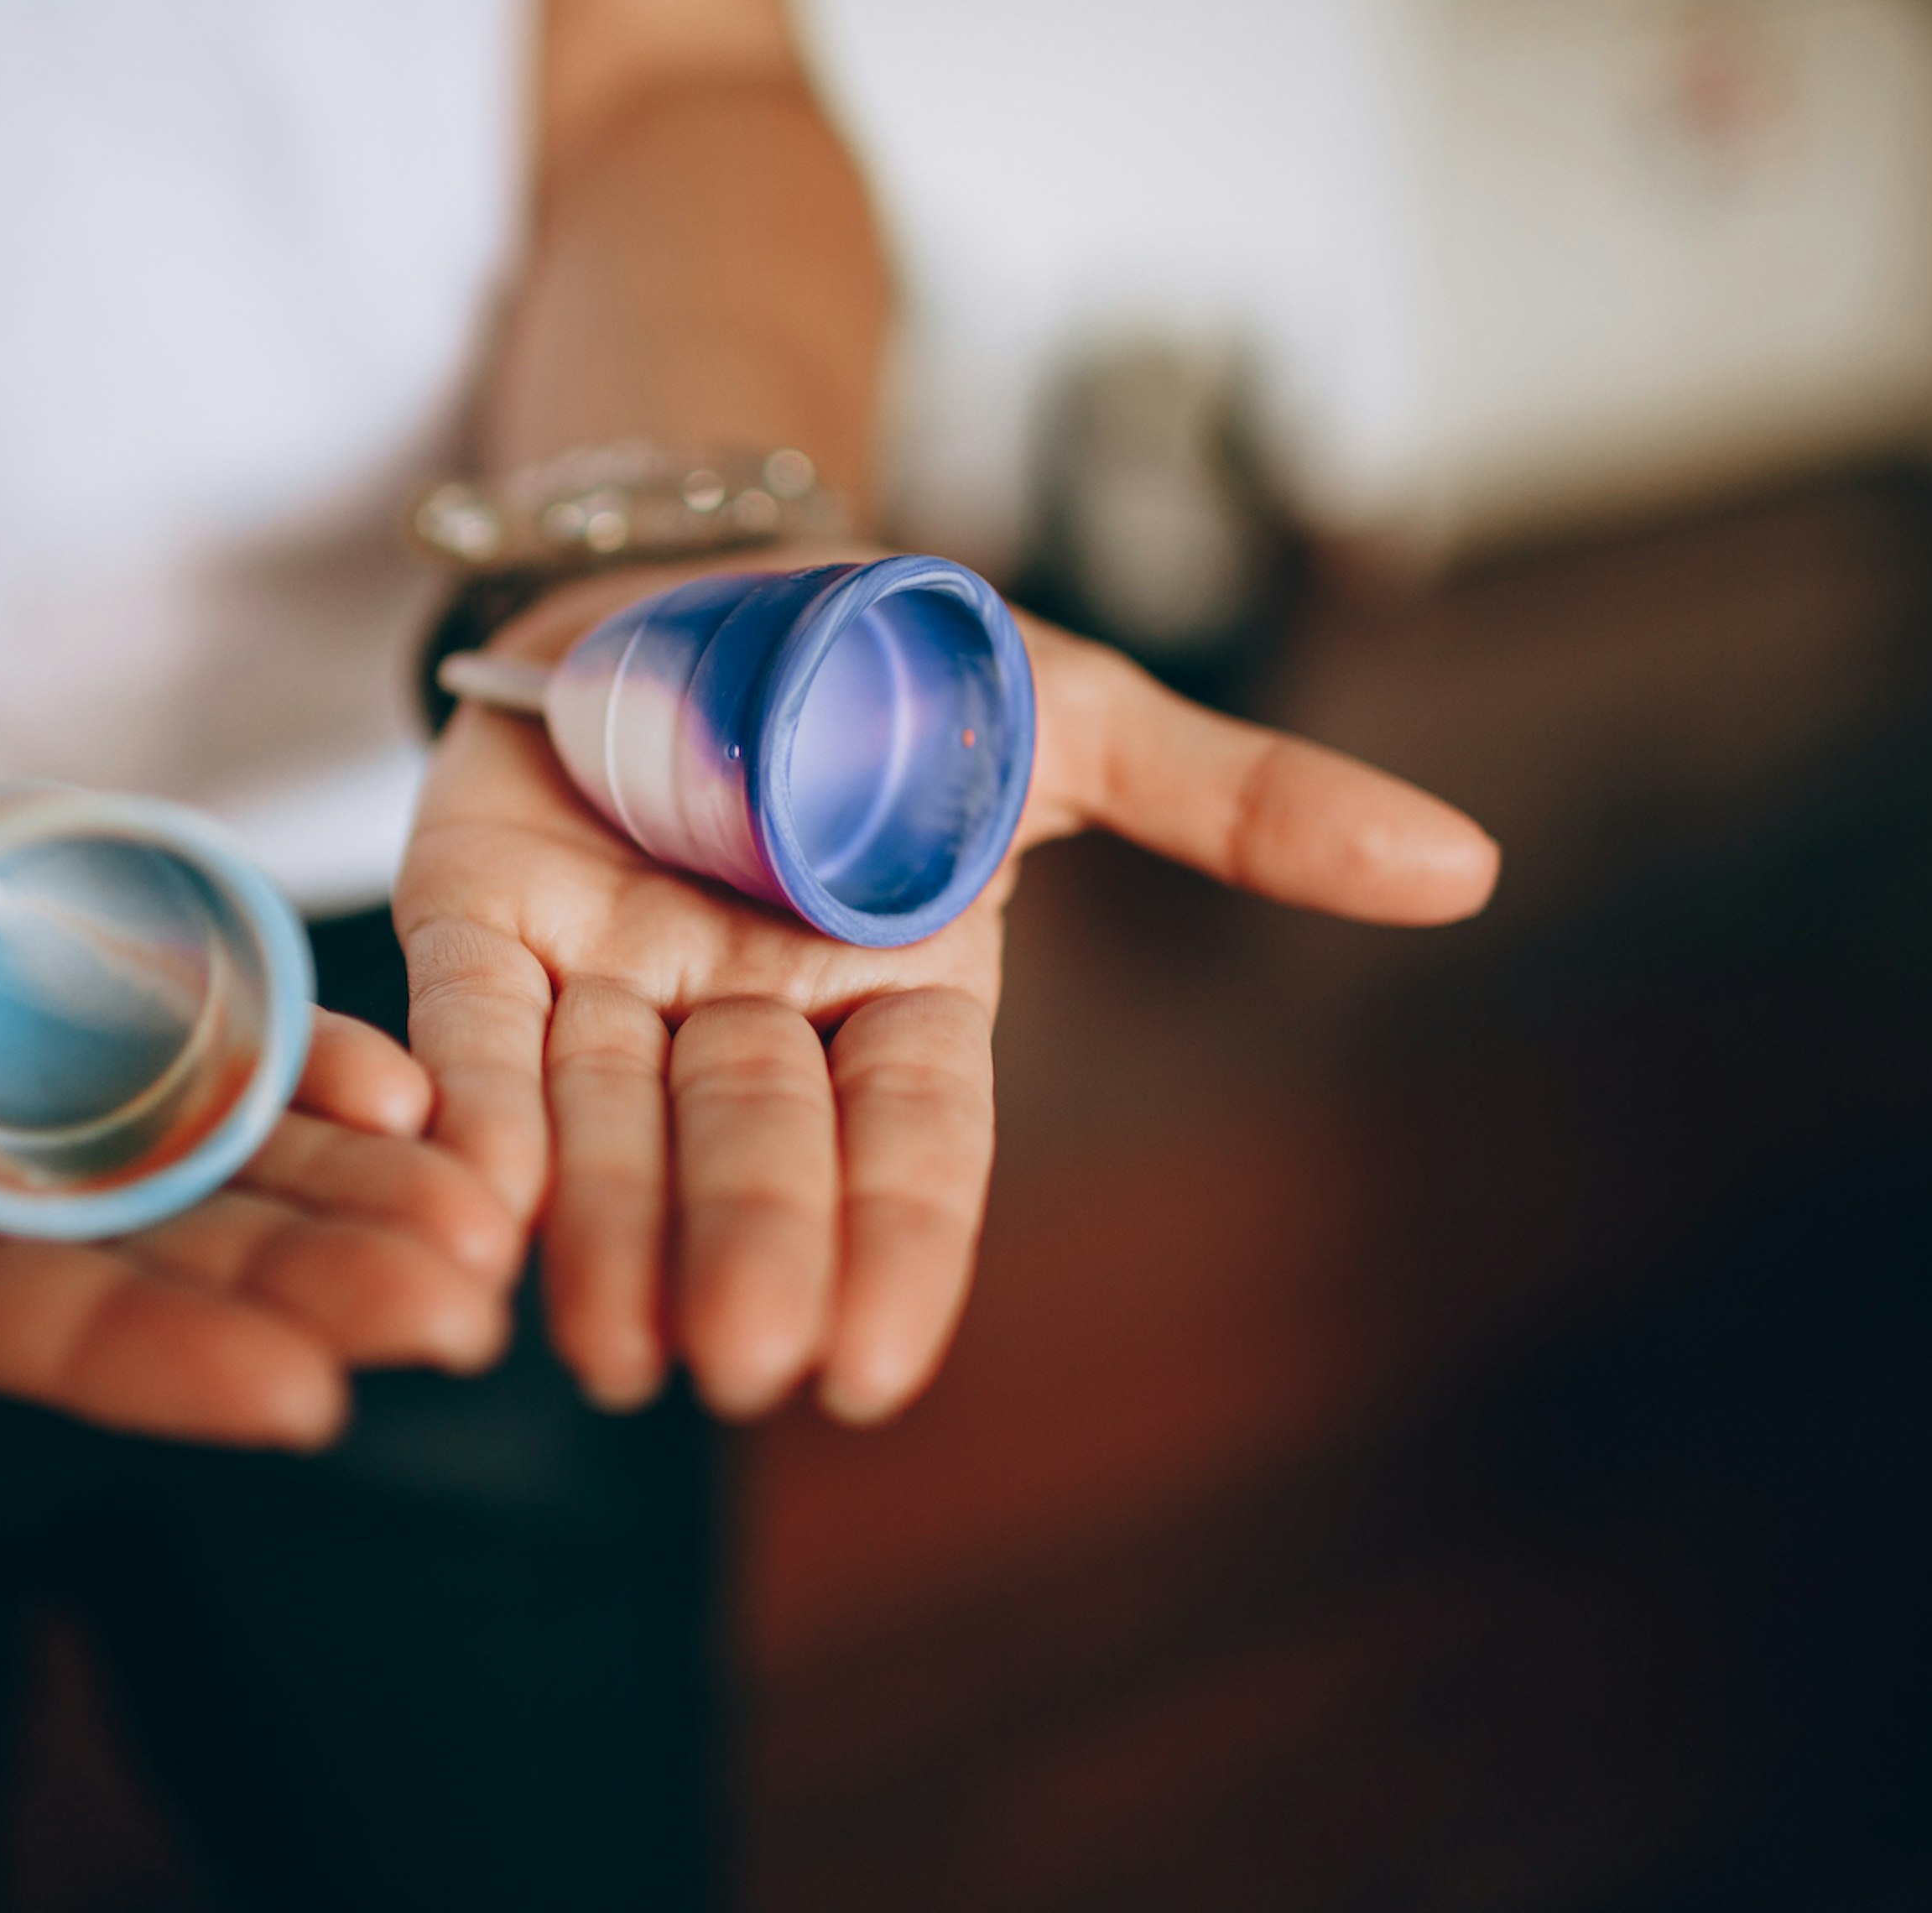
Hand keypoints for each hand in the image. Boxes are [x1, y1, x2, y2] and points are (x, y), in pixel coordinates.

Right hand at [0, 756, 518, 1447]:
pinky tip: (407, 1086)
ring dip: (334, 1194)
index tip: (293, 1403)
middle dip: (294, 1289)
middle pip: (127, 1254)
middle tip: (463, 1317)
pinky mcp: (17, 983)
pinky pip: (172, 1036)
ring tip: (489, 1226)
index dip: (131, 1354)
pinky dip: (286, 1060)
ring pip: (182, 1163)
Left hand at [395, 558, 1498, 1424]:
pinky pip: (467, 1019)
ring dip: (600, 1233)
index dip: (898, 1245)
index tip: (874, 1370)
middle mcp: (748, 1012)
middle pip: (750, 1148)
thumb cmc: (900, 668)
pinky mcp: (482, 911)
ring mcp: (607, 970)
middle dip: (746, 1253)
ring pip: (605, 1118)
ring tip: (600, 1350)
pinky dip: (466, 1102)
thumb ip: (1239, 802)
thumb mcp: (1072, 718)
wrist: (700, 562)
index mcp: (898, 988)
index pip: (911, 1141)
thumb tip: (1467, 867)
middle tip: (736, 1369)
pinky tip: (464, 1198)